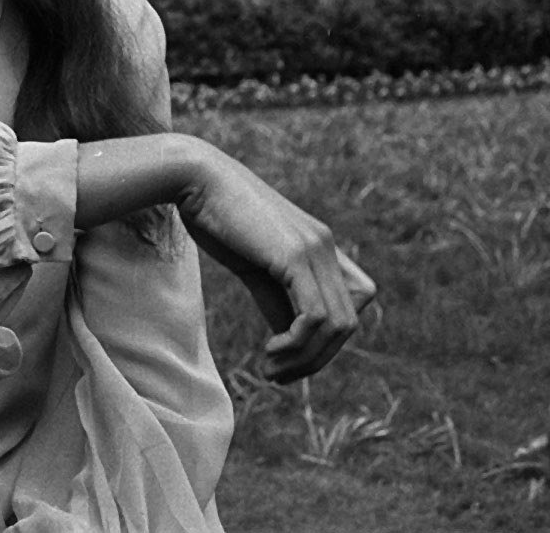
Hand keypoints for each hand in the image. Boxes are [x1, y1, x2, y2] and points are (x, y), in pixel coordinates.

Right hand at [175, 144, 376, 382]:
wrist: (193, 176)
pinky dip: (299, 343)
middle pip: (348, 322)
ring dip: (307, 358)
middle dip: (317, 358)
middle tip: (277, 373)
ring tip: (271, 366)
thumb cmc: (214, 216)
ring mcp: (314, 249)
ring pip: (338, 325)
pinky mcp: (295, 255)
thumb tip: (292, 339)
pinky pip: (317, 316)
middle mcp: (326, 246)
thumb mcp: (253, 263)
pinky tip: (271, 349)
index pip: (356, 301)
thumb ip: (277, 296)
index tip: (289, 349)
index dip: (331, 334)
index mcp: (319, 245)